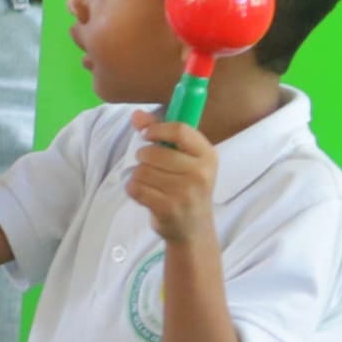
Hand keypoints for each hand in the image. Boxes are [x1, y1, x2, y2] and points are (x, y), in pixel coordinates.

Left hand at [128, 117, 220, 250]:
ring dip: (139, 175)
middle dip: (144, 157)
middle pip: (154, 152)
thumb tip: (136, 114)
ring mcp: (185, 192)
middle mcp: (200, 173)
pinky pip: (136, 188)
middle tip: (152, 166)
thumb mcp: (182, 157)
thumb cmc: (186, 185)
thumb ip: (160, 132)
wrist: (193, 227)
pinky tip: (147, 195)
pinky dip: (134, 189)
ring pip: (142, 170)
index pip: (180, 130)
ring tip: (152, 184)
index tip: (146, 134)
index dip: (157, 129)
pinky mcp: (168, 208)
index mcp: (207, 155)